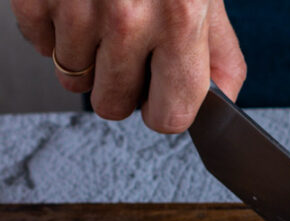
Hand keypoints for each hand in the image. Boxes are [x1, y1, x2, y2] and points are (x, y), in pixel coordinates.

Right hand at [11, 0, 245, 132]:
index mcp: (180, 18)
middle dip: (122, 89)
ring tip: (103, 17)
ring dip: (87, 58)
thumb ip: (220, 52)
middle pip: (114, 107)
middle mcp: (127, 15)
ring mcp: (76, 4)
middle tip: (129, 54)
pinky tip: (75, 3)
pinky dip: (55, 32)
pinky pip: (39, 47)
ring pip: (73, 80)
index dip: (164, 110)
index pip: (170, 116)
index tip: (161, 98)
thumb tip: (225, 102)